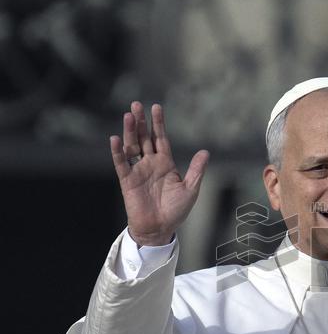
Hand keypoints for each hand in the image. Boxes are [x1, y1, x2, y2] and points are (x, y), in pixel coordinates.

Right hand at [110, 102, 208, 245]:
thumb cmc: (176, 211)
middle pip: (144, 138)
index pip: (160, 138)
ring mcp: (138, 171)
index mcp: (165, 163)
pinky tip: (115, 139)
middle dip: (141, 122)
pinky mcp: (127, 181)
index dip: (158, 123)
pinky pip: (121, 163)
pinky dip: (118, 152)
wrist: (160, 228)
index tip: (156, 107)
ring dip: (130, 131)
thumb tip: (205, 152)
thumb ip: (196, 170)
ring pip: (132, 146)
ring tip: (129, 115)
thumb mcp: (190, 189)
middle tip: (136, 104)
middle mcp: (150, 164)